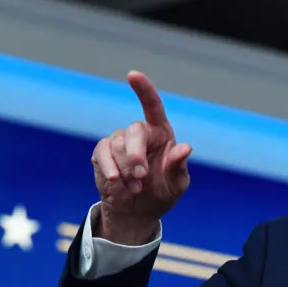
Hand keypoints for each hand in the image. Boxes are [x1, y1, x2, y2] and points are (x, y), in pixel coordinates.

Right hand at [91, 71, 191, 244]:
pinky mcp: (103, 153)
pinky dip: (109, 167)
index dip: (144, 90)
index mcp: (162, 133)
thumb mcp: (177, 184)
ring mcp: (120, 141)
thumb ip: (178, 166)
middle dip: (136, 155)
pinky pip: (102, 153)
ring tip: (135, 186)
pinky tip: (116, 180)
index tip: (133, 75)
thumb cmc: (163, 192)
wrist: (139, 211)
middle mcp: (140, 133)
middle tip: (141, 175)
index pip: (153, 106)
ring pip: (117, 146)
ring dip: (126, 169)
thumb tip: (185, 148)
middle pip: (134, 132)